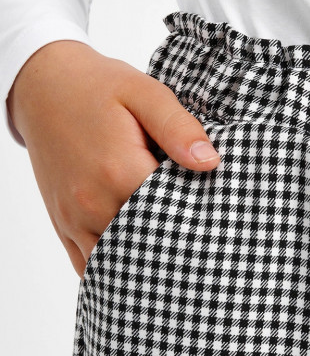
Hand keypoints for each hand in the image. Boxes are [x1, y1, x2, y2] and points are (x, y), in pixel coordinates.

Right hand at [7, 38, 220, 278]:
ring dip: (148, 259)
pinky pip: (90, 266)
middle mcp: (92, 203)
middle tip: (206, 238)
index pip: (174, 215)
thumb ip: (178, 128)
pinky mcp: (64, 225)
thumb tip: (210, 163)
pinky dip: (117, 268)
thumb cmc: (98, 87)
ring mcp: (74, 219)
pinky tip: (143, 260)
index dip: (201, 216)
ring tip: (178, 250)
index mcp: (118, 171)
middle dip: (178, 242)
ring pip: (120, 262)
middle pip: (149, 243)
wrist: (43, 86)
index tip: (221, 212)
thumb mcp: (145, 92)